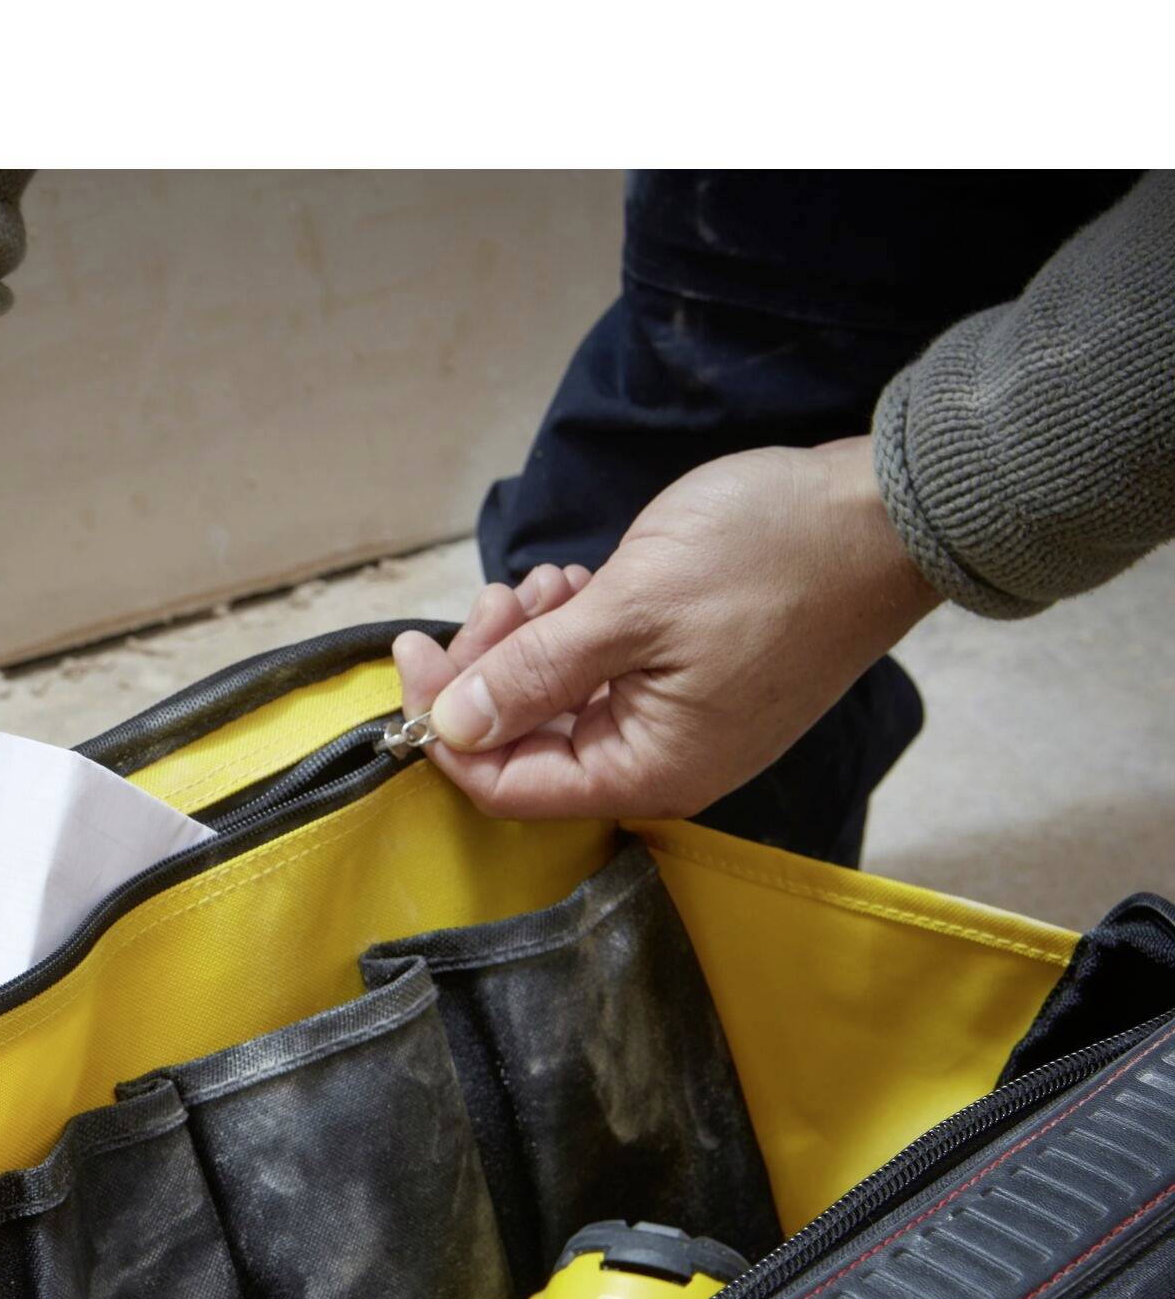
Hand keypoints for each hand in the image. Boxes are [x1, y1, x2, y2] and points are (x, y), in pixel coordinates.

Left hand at [391, 438, 941, 820]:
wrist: (886, 510)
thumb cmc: (771, 555)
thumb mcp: (631, 608)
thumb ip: (534, 674)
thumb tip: (454, 727)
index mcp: (649, 771)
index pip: (506, 788)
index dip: (444, 726)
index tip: (412, 653)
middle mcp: (662, 764)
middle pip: (527, 746)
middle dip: (491, 671)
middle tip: (496, 599)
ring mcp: (681, 724)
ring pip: (560, 704)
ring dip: (531, 644)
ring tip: (545, 582)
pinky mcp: (692, 681)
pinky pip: (603, 676)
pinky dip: (575, 634)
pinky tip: (578, 584)